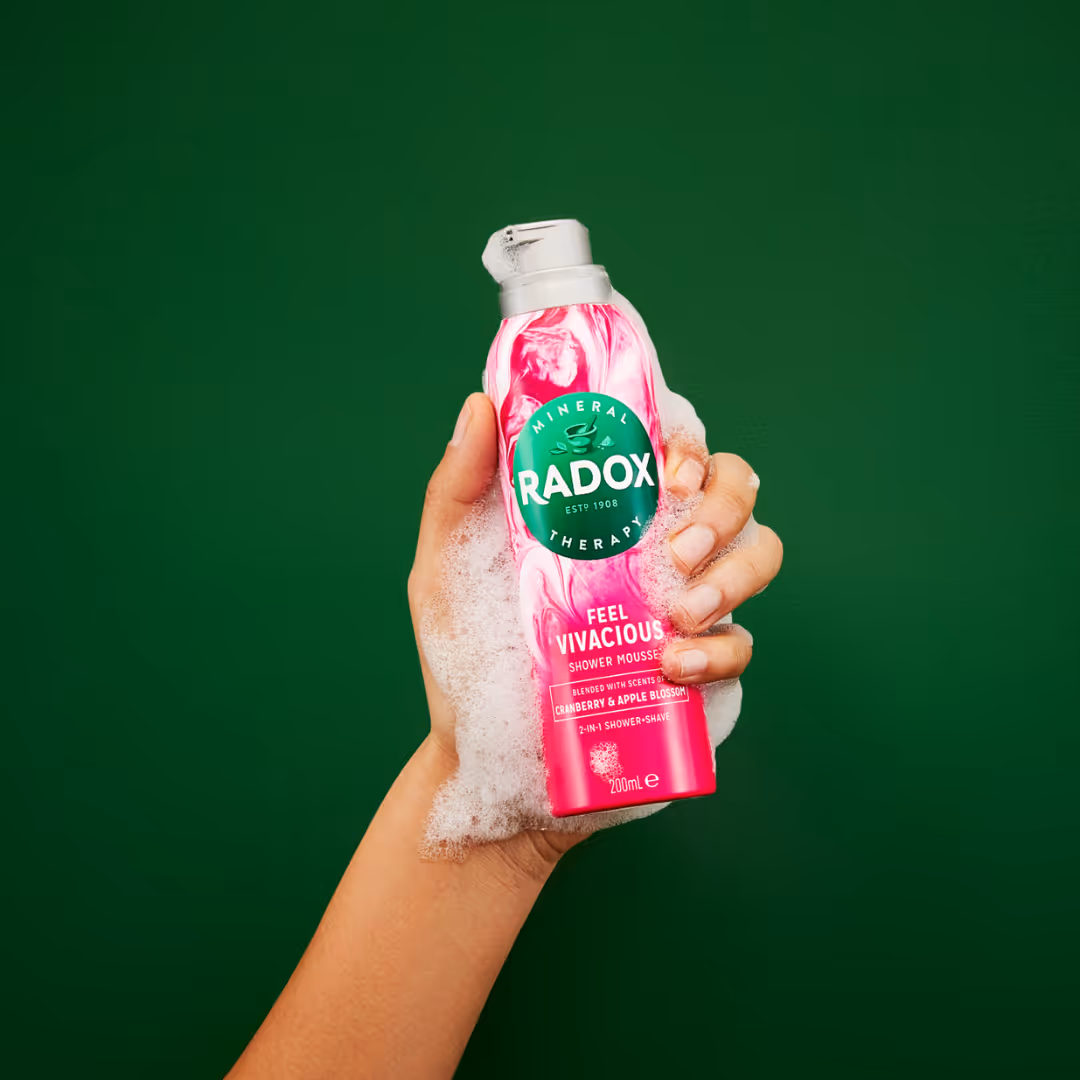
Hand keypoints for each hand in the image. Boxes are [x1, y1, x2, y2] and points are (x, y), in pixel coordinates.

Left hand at [407, 394, 782, 870]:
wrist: (484, 760)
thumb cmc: (465, 656)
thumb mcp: (444, 569)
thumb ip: (457, 490)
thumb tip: (480, 406)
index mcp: (605, 515)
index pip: (670, 451)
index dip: (688, 442)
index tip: (668, 465)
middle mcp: (653, 552)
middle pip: (734, 491)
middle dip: (723, 504)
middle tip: (677, 545)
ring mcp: (683, 609)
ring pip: (758, 555)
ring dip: (734, 572)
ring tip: (680, 609)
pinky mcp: (700, 672)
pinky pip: (742, 646)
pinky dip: (720, 649)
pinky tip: (673, 665)